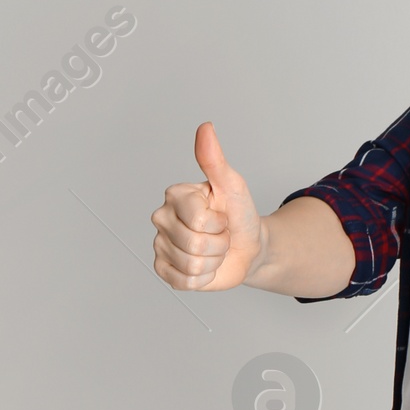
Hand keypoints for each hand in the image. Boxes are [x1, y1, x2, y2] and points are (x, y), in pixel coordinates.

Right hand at [151, 122, 264, 290]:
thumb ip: (215, 159)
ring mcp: (160, 245)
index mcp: (175, 195)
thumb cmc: (240, 214)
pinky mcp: (164, 270)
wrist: (248, 246)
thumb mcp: (233, 186)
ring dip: (213, 261)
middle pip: (193, 244)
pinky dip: (203, 278)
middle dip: (218, 244)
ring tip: (215, 248)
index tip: (221, 215)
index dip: (218, 223)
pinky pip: (184, 281)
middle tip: (220, 234)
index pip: (197, 219)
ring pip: (191, 264)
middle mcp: (162, 218)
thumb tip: (205, 128)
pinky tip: (206, 264)